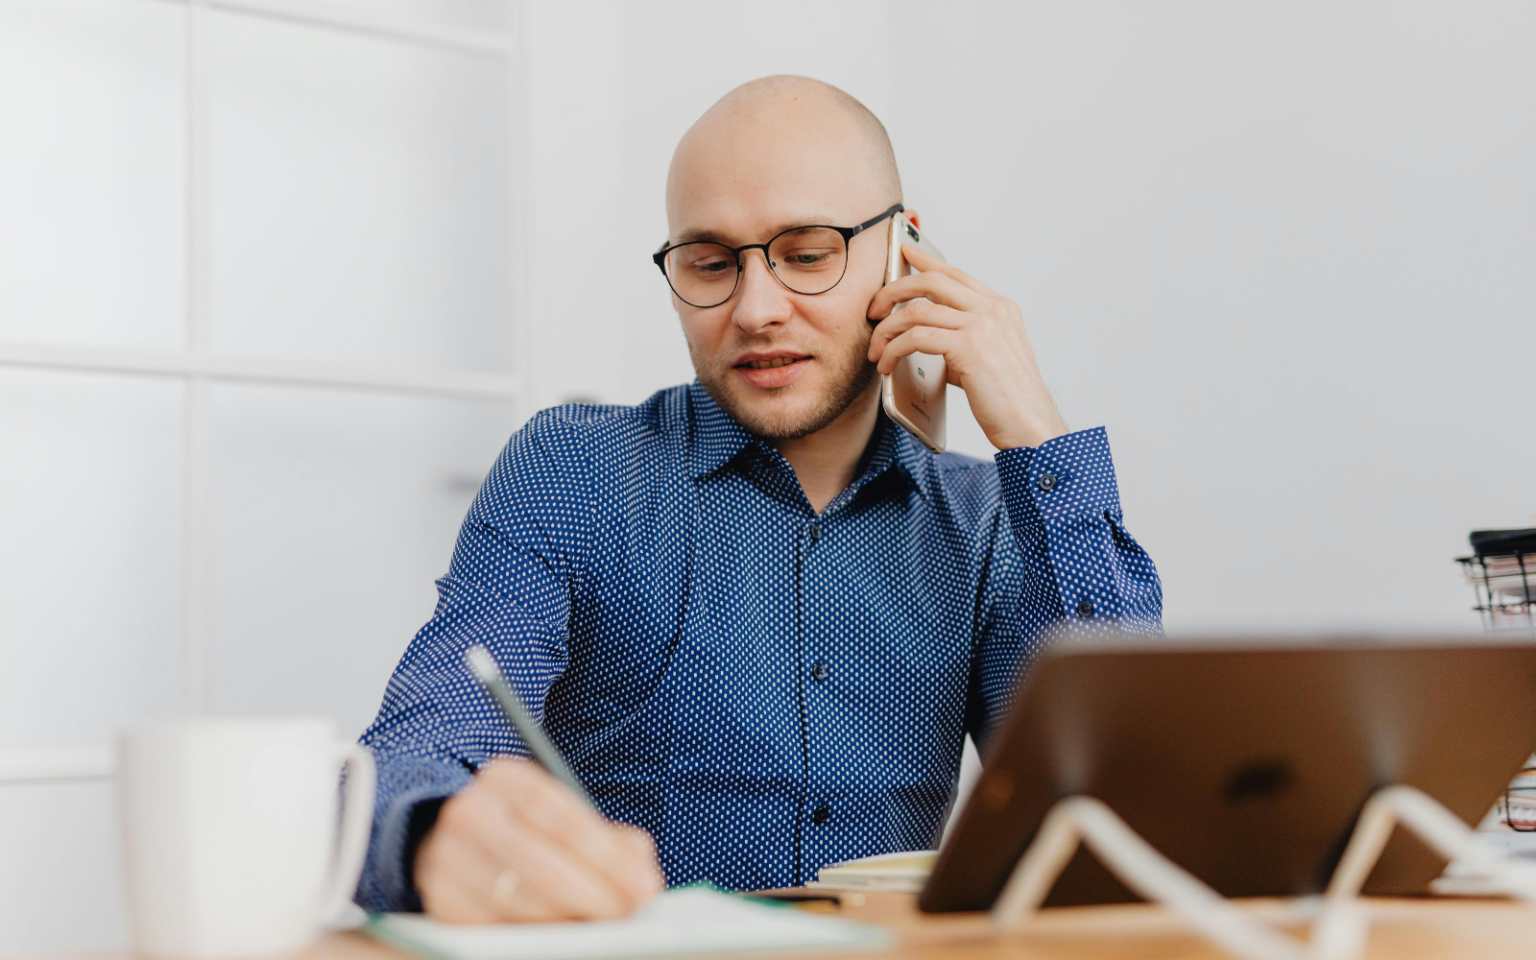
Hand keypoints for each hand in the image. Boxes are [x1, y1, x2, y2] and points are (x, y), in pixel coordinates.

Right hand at [414, 758, 663, 922]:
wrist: (456, 845)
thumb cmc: (529, 834)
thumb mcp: (565, 820)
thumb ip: (611, 843)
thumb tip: (644, 882)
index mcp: (507, 779)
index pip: (564, 819)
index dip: (609, 858)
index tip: (644, 888)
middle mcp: (471, 812)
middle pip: (540, 863)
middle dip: (594, 896)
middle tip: (628, 917)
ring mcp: (448, 857)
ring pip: (518, 901)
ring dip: (567, 923)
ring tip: (604, 933)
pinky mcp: (441, 900)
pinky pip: (494, 928)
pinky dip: (533, 938)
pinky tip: (561, 940)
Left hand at [867, 241, 1066, 450]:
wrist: (1030, 426)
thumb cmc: (1008, 401)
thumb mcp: (988, 359)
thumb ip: (962, 340)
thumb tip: (925, 339)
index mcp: (1000, 308)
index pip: (956, 275)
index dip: (926, 261)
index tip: (905, 252)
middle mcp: (993, 310)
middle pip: (931, 281)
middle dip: (893, 291)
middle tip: (873, 310)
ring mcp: (982, 326)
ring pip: (917, 310)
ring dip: (887, 330)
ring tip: (876, 350)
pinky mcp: (969, 347)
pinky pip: (916, 337)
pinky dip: (894, 350)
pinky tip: (887, 365)